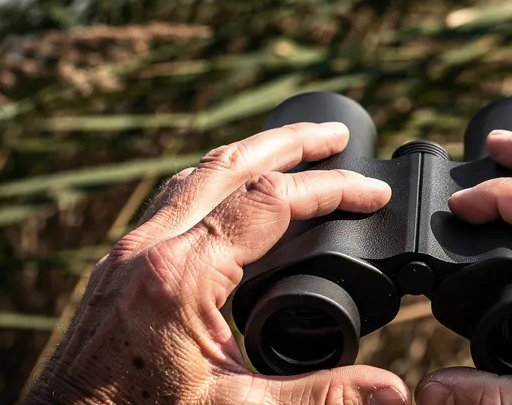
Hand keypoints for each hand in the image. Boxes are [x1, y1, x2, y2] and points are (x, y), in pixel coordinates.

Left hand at [24, 123, 409, 404]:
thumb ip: (321, 396)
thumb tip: (394, 392)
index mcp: (182, 275)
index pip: (274, 200)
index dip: (333, 189)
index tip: (374, 194)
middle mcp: (150, 248)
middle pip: (231, 162)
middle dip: (291, 142)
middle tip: (338, 133)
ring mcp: (127, 253)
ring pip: (196, 174)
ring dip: (250, 153)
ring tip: (293, 149)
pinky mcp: (117, 268)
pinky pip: (172, 200)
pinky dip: (215, 180)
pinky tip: (233, 193)